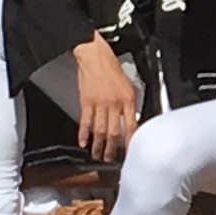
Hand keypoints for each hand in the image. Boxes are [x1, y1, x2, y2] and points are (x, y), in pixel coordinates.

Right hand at [71, 39, 140, 166]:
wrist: (94, 55)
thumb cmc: (111, 67)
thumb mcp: (128, 84)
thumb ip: (130, 103)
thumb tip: (132, 120)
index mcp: (128, 99)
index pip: (132, 126)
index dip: (130, 142)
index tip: (130, 153)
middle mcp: (114, 103)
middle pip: (114, 132)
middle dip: (113, 149)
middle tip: (111, 159)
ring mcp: (99, 103)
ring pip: (100, 130)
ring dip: (99, 145)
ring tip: (97, 155)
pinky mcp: (86, 102)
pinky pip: (85, 122)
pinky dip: (84, 134)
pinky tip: (83, 142)